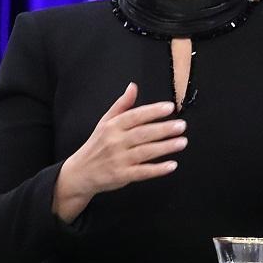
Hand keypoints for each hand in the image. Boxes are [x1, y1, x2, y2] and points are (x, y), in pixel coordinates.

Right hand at [52, 83, 186, 221]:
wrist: (80, 172)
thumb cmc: (97, 145)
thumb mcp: (105, 122)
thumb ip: (121, 105)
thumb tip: (133, 86)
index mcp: (112, 126)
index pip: (135, 116)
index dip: (152, 111)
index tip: (169, 108)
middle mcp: (115, 142)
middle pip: (143, 133)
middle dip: (164, 129)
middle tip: (181, 125)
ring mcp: (119, 160)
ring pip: (145, 152)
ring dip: (165, 147)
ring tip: (182, 142)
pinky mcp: (122, 175)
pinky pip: (142, 172)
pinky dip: (157, 169)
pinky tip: (171, 165)